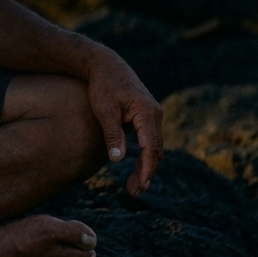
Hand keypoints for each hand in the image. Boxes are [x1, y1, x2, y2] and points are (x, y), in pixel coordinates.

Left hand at [85, 47, 162, 195]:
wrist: (104, 64)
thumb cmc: (102, 85)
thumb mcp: (104, 110)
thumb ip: (112, 134)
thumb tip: (118, 160)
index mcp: (147, 112)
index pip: (151, 147)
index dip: (146, 168)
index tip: (140, 186)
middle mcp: (155, 114)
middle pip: (155, 150)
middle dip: (146, 172)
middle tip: (134, 192)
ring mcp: (153, 114)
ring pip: (153, 146)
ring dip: (145, 166)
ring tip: (134, 187)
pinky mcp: (147, 115)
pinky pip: (149, 140)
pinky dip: (144, 155)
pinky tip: (136, 168)